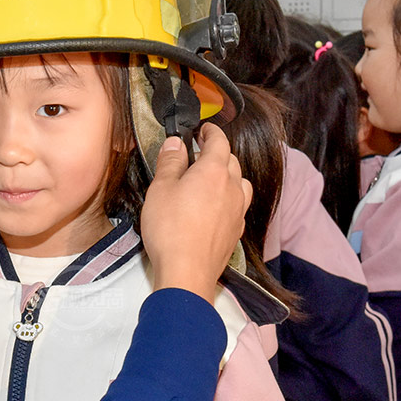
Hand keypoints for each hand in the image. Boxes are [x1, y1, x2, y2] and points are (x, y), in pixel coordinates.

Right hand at [142, 123, 251, 298]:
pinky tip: (215, 206)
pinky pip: (238, 204)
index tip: (204, 129)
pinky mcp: (237, 230)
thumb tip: (175, 143)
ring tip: (209, 180)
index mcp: (213, 171)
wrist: (187, 270)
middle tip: (198, 154)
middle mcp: (232, 187)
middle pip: (231, 160)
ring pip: (240, 182)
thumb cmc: (170, 228)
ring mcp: (238, 209)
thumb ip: (169, 163)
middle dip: (216, 153)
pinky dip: (229, 197)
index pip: (219, 142)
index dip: (211, 132)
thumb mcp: (160, 189)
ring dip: (227, 175)